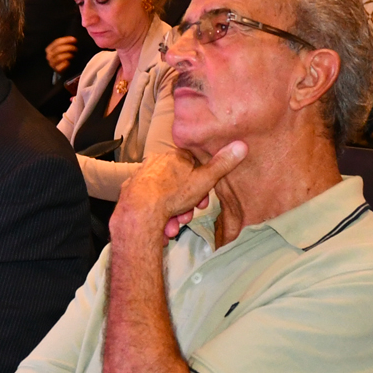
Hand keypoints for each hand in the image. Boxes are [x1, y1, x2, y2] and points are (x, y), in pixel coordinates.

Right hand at [45, 36, 77, 73]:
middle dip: (69, 47)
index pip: (57, 42)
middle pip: (59, 49)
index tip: (74, 39)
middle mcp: (49, 56)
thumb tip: (74, 39)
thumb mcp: (61, 49)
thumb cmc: (63, 56)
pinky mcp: (57, 70)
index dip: (66, 40)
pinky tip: (69, 62)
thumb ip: (64, 43)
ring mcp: (52, 63)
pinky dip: (67, 63)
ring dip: (69, 55)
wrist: (61, 69)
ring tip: (73, 55)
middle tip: (76, 48)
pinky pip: (62, 65)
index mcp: (49, 49)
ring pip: (60, 57)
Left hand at [110, 141, 248, 243]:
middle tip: (188, 217)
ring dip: (172, 214)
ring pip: (164, 196)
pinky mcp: (131, 190)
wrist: (140, 211)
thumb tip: (241, 144)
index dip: (202, 185)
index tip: (203, 200)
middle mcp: (157, 161)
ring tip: (172, 227)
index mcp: (176, 156)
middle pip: (179, 184)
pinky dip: (156, 214)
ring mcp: (142, 175)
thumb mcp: (205, 180)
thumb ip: (223, 164)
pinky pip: (148, 202)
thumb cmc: (173, 194)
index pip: (194, 166)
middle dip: (186, 204)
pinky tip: (159, 226)